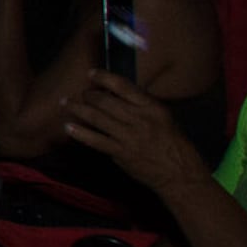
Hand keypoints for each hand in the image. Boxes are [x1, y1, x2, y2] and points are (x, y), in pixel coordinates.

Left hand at [62, 70, 204, 192]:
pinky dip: (80, 133)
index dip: (103, 77)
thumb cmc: (172, 143)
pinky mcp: (121, 153)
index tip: (91, 73)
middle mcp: (140, 120)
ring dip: (78, 109)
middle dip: (89, 95)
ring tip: (66, 103)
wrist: (180, 173)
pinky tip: (68, 127)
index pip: (123, 86)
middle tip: (82, 93)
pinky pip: (96, 140)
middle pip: (106, 102)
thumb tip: (114, 93)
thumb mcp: (163, 117)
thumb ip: (140, 105)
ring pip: (97, 118)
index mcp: (152, 108)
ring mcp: (129, 137)